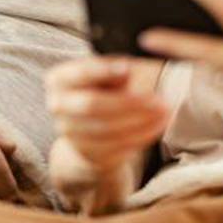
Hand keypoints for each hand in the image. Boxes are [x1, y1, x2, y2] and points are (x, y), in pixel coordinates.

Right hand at [45, 57, 167, 172]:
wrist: (90, 128)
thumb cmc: (102, 88)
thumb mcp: (105, 73)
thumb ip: (113, 69)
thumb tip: (125, 70)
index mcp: (58, 80)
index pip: (79, 74)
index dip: (103, 71)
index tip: (129, 67)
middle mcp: (57, 107)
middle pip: (92, 105)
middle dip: (128, 101)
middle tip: (157, 97)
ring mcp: (70, 135)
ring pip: (107, 129)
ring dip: (140, 121)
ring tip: (164, 111)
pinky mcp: (89, 155)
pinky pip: (116, 148)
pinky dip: (141, 136)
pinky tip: (158, 125)